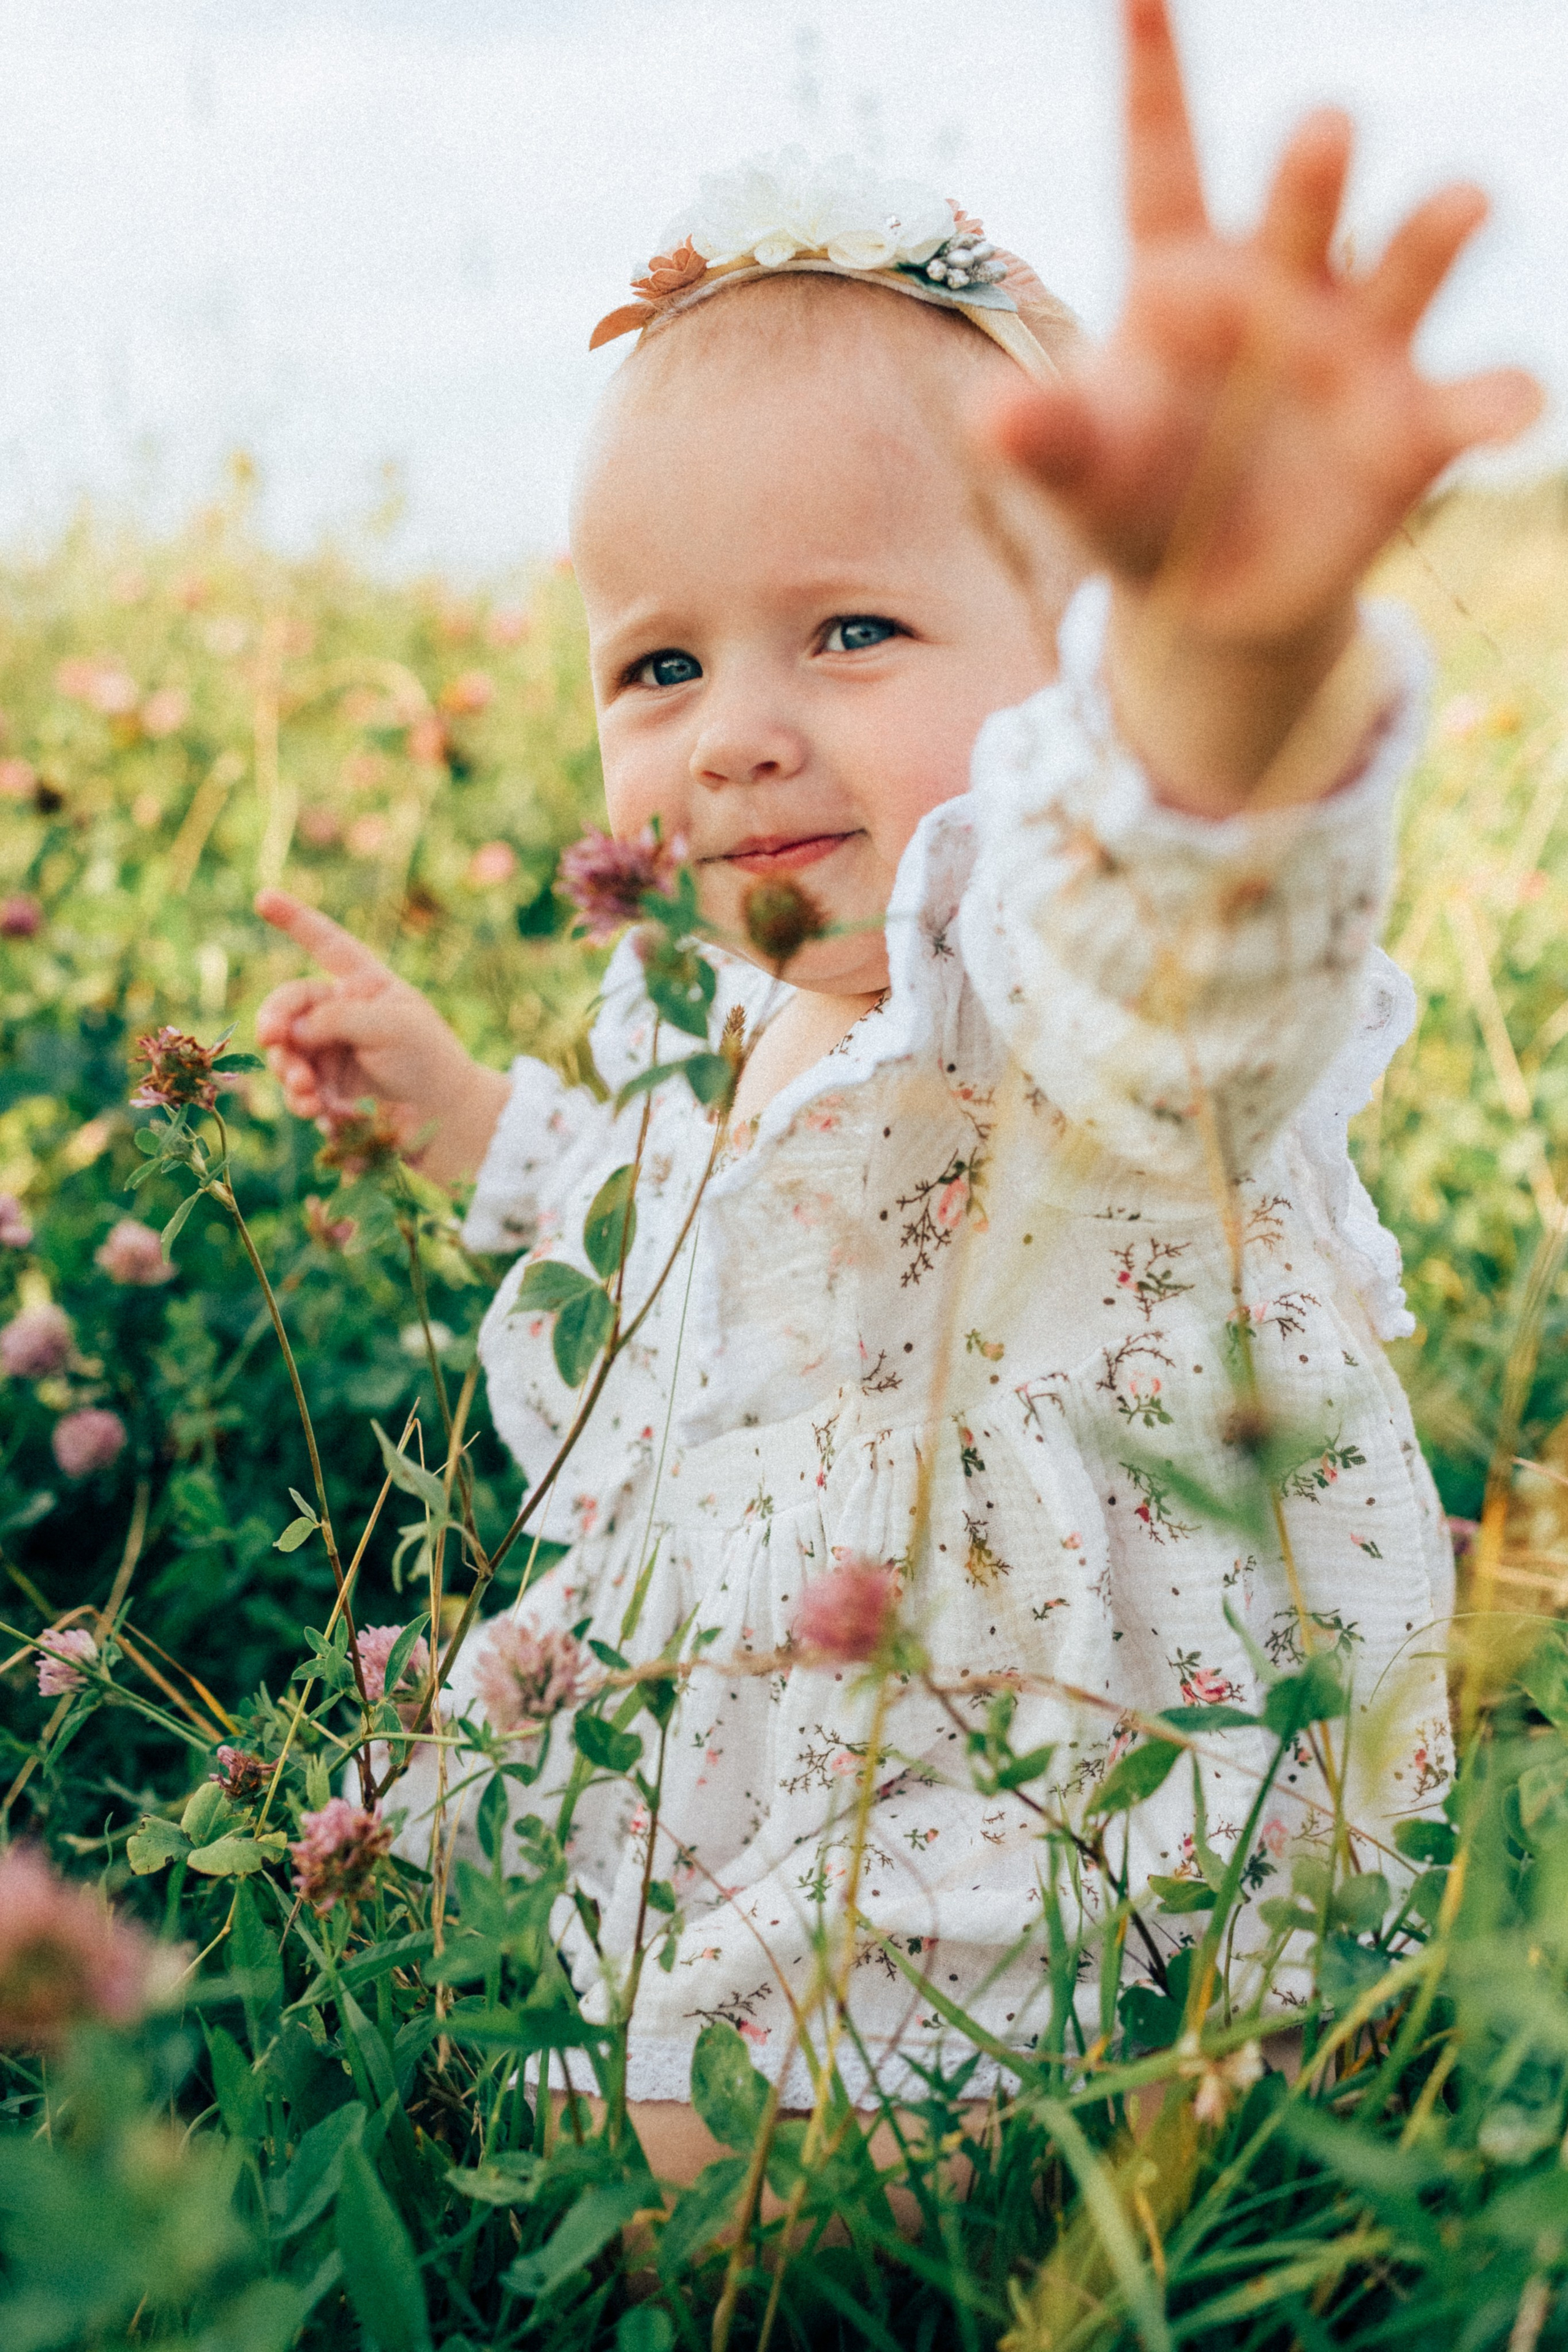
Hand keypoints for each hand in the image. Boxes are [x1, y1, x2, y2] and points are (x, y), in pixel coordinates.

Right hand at [254, 890, 510, 1182]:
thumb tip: (292, 1030)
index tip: (262, 896)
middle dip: (275, 1023)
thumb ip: (338, 1019)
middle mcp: (343, 1014)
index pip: (327, 944)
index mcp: (365, 985)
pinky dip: (302, 1100)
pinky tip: (317, 1112)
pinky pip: (297, 1090)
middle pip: (289, 1007)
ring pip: (286, 1052)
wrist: (447, 1117)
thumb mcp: (392, 1027)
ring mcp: (332, 1051)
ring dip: (288, 1069)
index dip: (296, 921)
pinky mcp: (328, 1089)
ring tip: (305, 1091)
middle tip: (272, 1040)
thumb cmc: (429, 1060)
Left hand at [986, 0, 1541, 812]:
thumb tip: (991, 418)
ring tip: (1461, 206)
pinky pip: (1477, 398)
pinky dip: (1505, 401)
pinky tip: (1509, 412)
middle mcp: (1282, 284)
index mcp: (1181, 275)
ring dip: (1437, 229)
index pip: (1162, 159)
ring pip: (1412, 261)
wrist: (1204, 598)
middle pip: (1301, 202)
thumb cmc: (1133, 501)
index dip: (1152, 75)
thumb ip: (1043, 439)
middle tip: (1322, 131)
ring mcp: (1359, 347)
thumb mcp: (1079, 472)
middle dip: (1314, 168)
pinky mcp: (1415, 429)